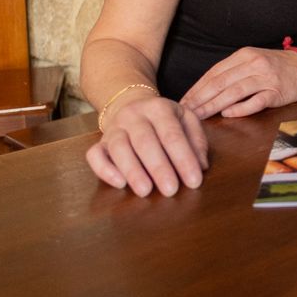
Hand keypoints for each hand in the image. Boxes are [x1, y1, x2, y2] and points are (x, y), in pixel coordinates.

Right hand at [86, 93, 208, 197]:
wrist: (131, 104)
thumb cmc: (164, 119)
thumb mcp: (186, 120)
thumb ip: (196, 140)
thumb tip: (202, 166)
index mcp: (159, 108)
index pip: (172, 134)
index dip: (184, 158)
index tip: (194, 181)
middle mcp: (134, 116)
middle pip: (145, 141)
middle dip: (159, 167)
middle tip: (171, 190)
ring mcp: (114, 129)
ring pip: (119, 148)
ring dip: (132, 171)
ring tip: (145, 191)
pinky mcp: (100, 143)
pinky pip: (95, 155)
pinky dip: (104, 169)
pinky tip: (119, 184)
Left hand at [180, 47, 296, 119]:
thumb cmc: (276, 66)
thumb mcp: (252, 61)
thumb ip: (231, 72)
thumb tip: (204, 91)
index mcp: (244, 55)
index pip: (214, 73)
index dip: (197, 88)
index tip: (183, 101)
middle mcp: (253, 64)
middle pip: (220, 82)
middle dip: (200, 98)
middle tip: (184, 111)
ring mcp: (266, 78)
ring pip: (234, 92)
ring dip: (214, 105)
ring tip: (199, 116)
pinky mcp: (277, 92)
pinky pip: (255, 101)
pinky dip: (240, 108)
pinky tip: (227, 114)